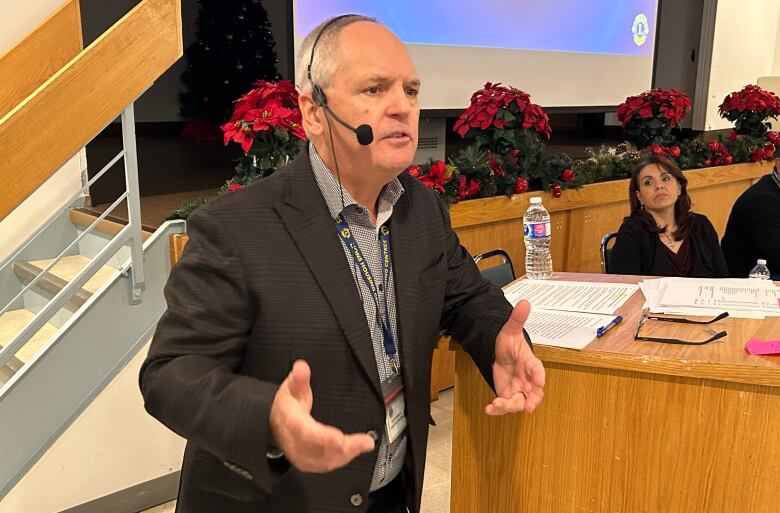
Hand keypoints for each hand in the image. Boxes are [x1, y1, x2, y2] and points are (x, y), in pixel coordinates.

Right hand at [269, 360, 374, 471]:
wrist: (273, 423)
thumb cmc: (285, 407)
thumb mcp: (291, 387)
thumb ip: (299, 378)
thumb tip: (301, 367)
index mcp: (292, 423)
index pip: (306, 432)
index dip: (323, 437)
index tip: (339, 437)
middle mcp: (295, 442)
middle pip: (319, 449)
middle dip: (344, 447)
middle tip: (365, 442)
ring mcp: (300, 454)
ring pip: (323, 461)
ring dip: (346, 455)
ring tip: (363, 445)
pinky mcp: (307, 462)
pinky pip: (324, 465)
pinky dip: (340, 460)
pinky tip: (352, 453)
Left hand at [486, 300, 545, 414]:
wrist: (499, 354)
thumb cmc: (509, 344)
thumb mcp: (510, 330)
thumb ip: (517, 319)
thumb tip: (524, 302)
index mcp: (530, 363)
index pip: (537, 369)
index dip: (539, 376)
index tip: (539, 382)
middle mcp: (527, 379)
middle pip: (535, 393)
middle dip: (532, 400)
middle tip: (528, 406)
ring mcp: (519, 390)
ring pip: (519, 403)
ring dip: (509, 406)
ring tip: (496, 405)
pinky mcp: (508, 396)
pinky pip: (506, 406)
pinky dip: (498, 409)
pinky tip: (488, 408)